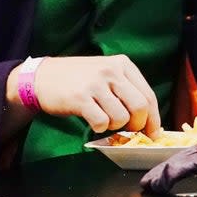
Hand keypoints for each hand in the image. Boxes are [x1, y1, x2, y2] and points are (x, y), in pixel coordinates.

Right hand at [5, 55, 161, 136]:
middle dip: (137, 125)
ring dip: (115, 127)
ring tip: (104, 119)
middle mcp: (111, 71)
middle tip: (129, 130)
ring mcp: (95, 84)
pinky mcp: (80, 98)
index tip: (154, 132)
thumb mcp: (105, 73)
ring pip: (121, 117)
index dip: (154, 118)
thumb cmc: (78, 79)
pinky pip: (102, 122)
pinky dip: (100, 128)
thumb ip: (126, 89)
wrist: (41, 77)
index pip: (148, 95)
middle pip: (140, 107)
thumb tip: (148, 118)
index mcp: (122, 64)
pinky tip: (92, 122)